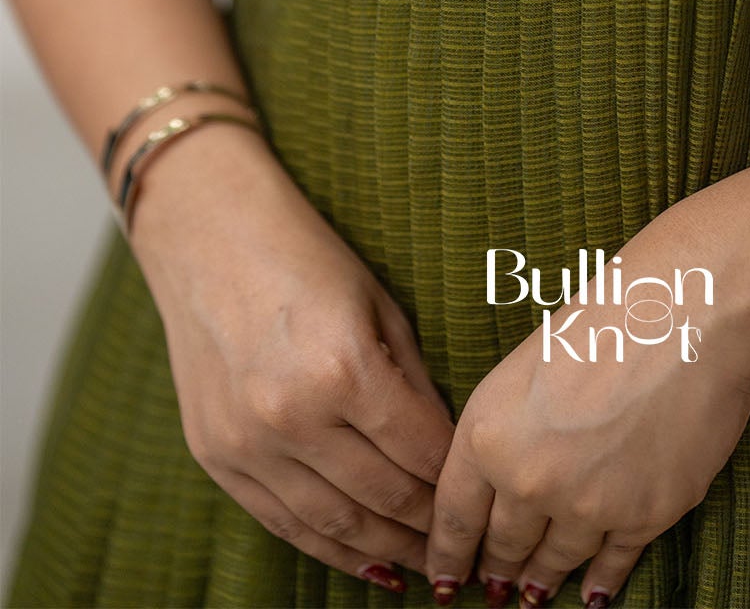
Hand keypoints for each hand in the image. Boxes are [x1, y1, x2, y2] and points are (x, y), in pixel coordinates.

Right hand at [128, 121, 455, 593]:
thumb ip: (414, 380)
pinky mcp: (216, 456)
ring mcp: (247, 443)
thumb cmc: (306, 257)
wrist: (208, 236)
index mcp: (344, 370)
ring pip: (334, 524)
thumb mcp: (379, 304)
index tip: (487, 499)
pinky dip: (329, 549)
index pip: (421, 452)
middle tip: (469, 548)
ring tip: (429, 567)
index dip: (459, 483)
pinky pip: (282, 522)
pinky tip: (370, 563)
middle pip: (383, 498)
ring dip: (388, 551)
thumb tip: (449, 448)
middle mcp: (293, 417)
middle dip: (432, 528)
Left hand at [422, 210, 749, 606]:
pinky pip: (614, 564)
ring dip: (543, 581)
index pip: (455, 517)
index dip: (448, 556)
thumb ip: (504, 430)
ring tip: (536, 596)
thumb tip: (502, 478)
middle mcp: (530, 481)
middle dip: (496, 570)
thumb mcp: (524, 366)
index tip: (445, 582)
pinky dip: (601, 582)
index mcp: (488, 435)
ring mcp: (589, 506)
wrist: (686, 311)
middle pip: (503, 546)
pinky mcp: (645, 516)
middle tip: (494, 590)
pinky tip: (594, 594)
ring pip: (556, 561)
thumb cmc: (605, 316)